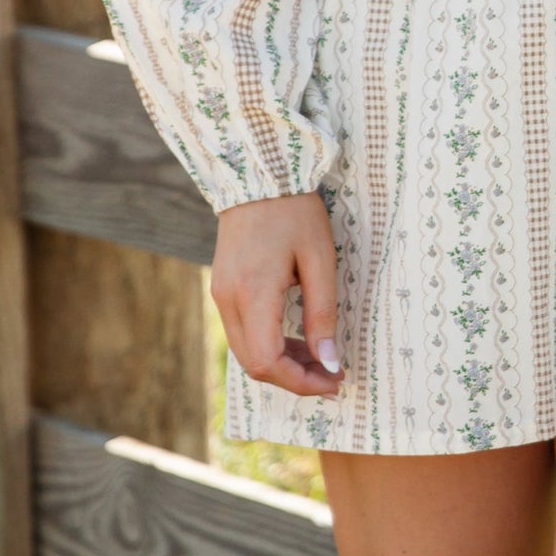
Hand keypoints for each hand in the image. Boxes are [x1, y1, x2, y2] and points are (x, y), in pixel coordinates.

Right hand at [211, 189, 343, 398]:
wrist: (259, 174)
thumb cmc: (295, 211)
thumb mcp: (319, 260)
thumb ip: (322, 314)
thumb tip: (330, 361)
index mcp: (253, 294)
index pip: (269, 362)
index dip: (301, 381)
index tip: (334, 380)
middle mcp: (228, 300)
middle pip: (255, 364)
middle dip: (295, 378)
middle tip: (333, 374)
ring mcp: (221, 294)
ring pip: (247, 351)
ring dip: (282, 362)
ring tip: (321, 358)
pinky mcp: (222, 287)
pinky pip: (242, 331)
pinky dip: (269, 343)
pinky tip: (297, 338)